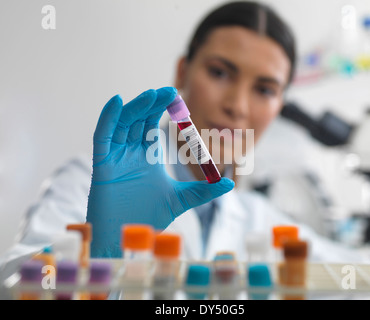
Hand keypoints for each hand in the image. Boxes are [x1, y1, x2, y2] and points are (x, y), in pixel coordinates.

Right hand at [86, 87, 234, 256]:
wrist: (127, 240)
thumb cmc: (147, 218)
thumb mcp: (180, 200)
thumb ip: (203, 191)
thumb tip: (229, 183)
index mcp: (146, 158)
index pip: (152, 127)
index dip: (161, 110)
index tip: (177, 97)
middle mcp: (129, 154)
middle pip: (138, 121)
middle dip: (151, 105)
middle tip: (169, 91)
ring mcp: (115, 158)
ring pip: (122, 125)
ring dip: (135, 108)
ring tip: (151, 95)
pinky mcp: (101, 166)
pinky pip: (102, 137)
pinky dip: (107, 119)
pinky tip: (116, 102)